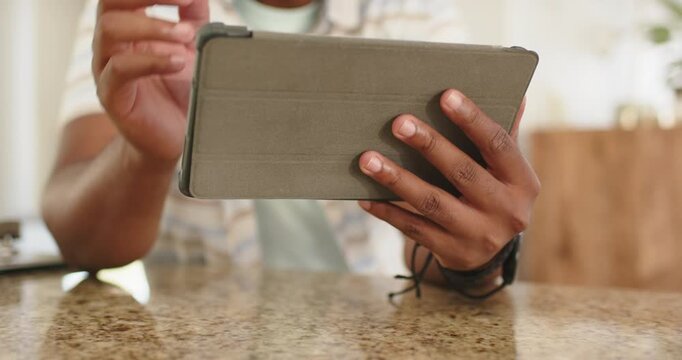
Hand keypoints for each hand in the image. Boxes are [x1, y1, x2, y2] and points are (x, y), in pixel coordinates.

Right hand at [93, 0, 208, 163]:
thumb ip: (193, 17)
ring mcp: (107, 68)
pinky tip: (177, 62)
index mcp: (130, 28)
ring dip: (152, 27)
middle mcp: (112, 44)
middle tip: (185, 6)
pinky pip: (120, 68)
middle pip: (110, 4)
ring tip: (186, 36)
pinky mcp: (111, 94)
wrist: (177, 137)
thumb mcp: (192, 48)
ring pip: (110, 30)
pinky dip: (150, 60)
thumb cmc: (180, 92)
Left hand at [358, 89, 539, 270]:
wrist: (489, 254)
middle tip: (398, 123)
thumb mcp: (507, 171)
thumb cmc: (493, 194)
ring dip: (397, 179)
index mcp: (522, 182)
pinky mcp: (451, 252)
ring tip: (368, 159)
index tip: (446, 96)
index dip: (472, 120)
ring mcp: (477, 235)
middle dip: (429, 145)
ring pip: (432, 203)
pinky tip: (364, 196)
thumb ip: (505, 135)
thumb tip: (515, 93)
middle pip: (462, 173)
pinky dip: (387, 211)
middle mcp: (505, 211)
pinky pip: (413, 228)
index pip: (498, 144)